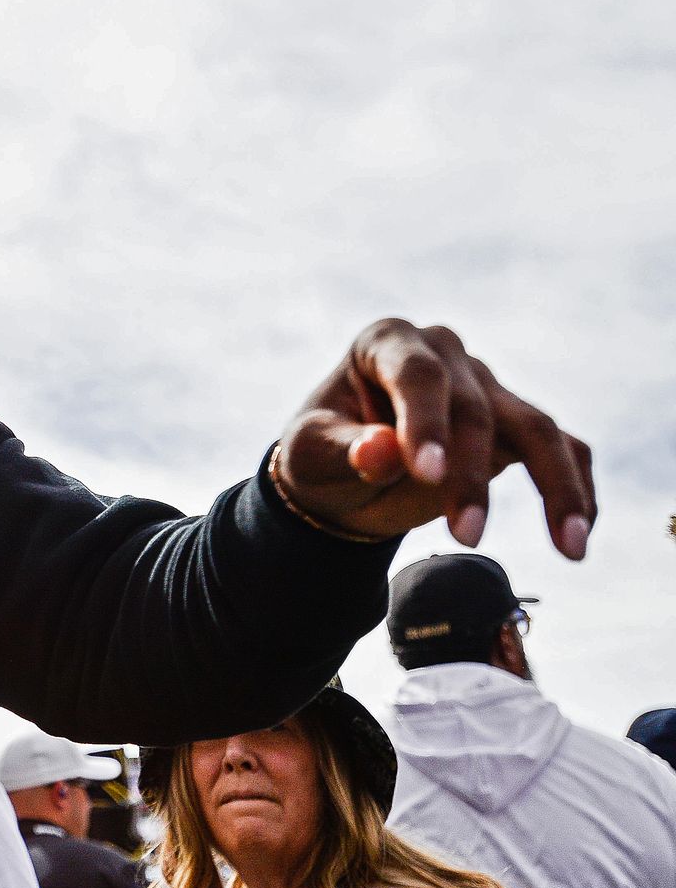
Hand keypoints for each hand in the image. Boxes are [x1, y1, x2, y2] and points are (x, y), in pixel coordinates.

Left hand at [277, 320, 594, 557]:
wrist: (341, 472)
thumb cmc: (322, 451)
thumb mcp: (311, 453)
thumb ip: (344, 451)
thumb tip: (380, 452)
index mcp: (386, 342)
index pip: (416, 374)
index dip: (425, 422)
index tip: (427, 474)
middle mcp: (445, 353)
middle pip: (474, 409)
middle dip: (471, 477)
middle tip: (466, 537)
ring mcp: (487, 386)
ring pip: (537, 428)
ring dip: (555, 487)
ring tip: (569, 546)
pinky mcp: (516, 424)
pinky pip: (564, 449)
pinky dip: (576, 489)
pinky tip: (577, 537)